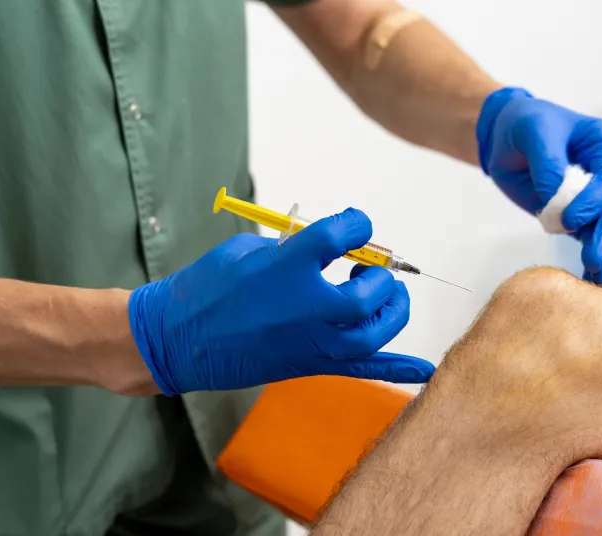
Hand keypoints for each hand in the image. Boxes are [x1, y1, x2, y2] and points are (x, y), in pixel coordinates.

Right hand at [127, 208, 434, 395]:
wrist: (176, 340)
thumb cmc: (205, 287)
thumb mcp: (248, 250)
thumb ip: (293, 247)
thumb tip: (326, 248)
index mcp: (286, 267)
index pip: (341, 235)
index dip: (356, 225)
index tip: (355, 226)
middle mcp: (305, 307)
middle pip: (367, 293)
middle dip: (379, 276)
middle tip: (370, 268)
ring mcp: (310, 341)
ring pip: (373, 330)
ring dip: (391, 310)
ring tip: (386, 295)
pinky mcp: (310, 365)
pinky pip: (363, 369)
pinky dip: (397, 368)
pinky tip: (425, 368)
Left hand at [476, 87, 601, 285]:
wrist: (506, 138)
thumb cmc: (524, 124)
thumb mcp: (533, 132)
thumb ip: (548, 163)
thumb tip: (558, 199)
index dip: (595, 201)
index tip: (569, 219)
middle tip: (596, 261)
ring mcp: (598, 196)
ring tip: (598, 276)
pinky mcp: (581, 216)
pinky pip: (592, 238)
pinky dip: (594, 257)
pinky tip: (592, 278)